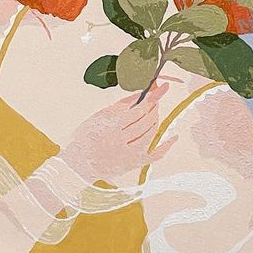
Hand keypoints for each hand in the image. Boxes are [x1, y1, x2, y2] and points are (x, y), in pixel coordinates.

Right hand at [60, 82, 176, 182]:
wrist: (79, 163)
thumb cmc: (87, 136)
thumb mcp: (100, 116)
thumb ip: (122, 105)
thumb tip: (141, 93)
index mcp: (112, 127)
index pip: (139, 110)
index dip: (153, 98)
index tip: (164, 88)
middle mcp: (122, 142)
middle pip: (147, 122)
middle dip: (154, 108)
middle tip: (155, 99)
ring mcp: (130, 155)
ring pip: (151, 135)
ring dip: (155, 121)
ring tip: (154, 112)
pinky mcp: (133, 164)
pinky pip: (154, 156)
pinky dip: (166, 146)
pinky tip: (173, 137)